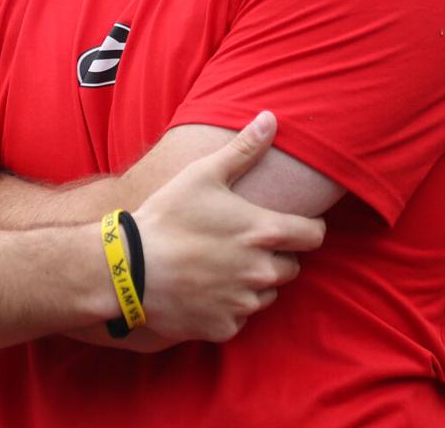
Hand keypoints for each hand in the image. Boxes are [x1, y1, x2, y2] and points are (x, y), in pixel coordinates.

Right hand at [132, 111, 324, 342]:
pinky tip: (206, 288)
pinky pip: (240, 317)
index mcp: (264, 231)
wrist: (129, 268)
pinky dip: (229, 306)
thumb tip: (271, 117)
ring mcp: (244, 303)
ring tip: (222, 265)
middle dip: (275, 256)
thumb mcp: (203, 174)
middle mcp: (262, 271)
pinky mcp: (224, 327)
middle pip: (291, 267)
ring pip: (267, 294)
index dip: (308, 228)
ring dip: (254, 282)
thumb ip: (244, 148)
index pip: (315, 236)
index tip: (292, 225)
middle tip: (244, 243)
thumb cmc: (167, 215)